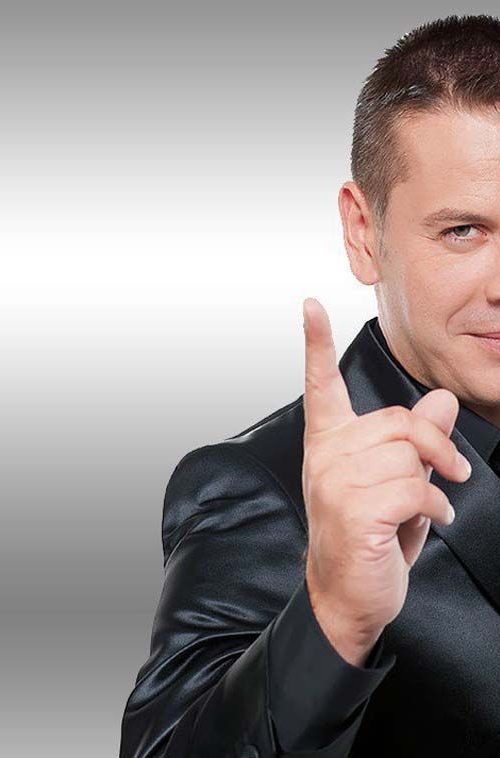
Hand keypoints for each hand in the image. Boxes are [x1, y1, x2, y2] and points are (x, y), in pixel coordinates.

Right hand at [301, 298, 470, 664]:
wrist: (346, 594)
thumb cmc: (368, 534)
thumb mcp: (393, 479)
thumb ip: (414, 438)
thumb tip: (443, 401)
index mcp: (329, 442)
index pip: (320, 384)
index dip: (314, 343)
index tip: (309, 306)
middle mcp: (326, 456)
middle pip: (398, 421)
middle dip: (434, 447)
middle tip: (451, 473)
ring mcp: (336, 482)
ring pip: (409, 455)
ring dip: (434, 483)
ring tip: (427, 506)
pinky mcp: (356, 509)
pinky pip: (416, 487)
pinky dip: (436, 506)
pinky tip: (430, 520)